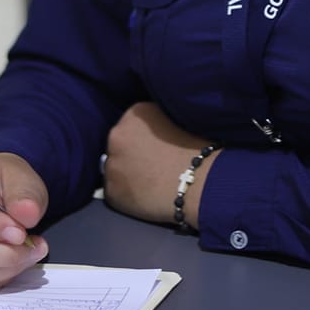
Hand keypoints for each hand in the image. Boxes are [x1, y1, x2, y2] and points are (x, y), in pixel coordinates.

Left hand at [104, 101, 218, 228]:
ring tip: (149, 182)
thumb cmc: (196, 148)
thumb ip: (157, 120)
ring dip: (126, 174)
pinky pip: (115, 192)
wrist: (199, 181)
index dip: (143, 137)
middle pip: (118, 144)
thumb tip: (152, 129)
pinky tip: (145, 196)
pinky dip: (126, 194)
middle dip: (130, 153)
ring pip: (115, 168)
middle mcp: (116, 135)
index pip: (131, 124)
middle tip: (151, 165)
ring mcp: (111, 164)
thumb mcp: (176, 117)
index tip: (156, 147)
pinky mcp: (111, 191)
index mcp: (135, 113)